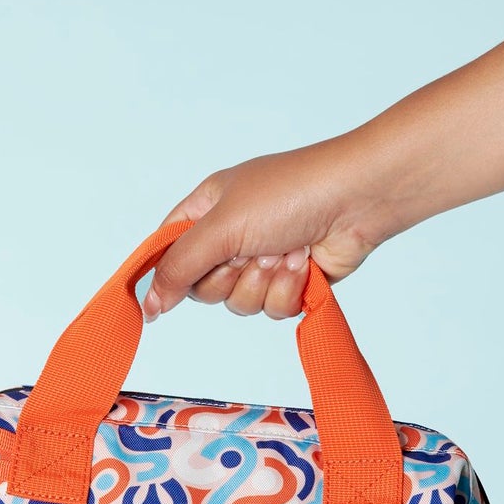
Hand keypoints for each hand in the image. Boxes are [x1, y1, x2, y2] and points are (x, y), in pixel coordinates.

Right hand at [144, 139, 391, 321]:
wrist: (356, 201)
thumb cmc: (289, 195)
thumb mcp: (221, 226)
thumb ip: (179, 266)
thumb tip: (148, 300)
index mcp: (207, 210)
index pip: (168, 251)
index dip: (163, 277)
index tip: (156, 304)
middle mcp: (231, 236)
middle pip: (203, 288)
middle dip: (228, 277)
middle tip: (249, 252)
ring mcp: (262, 260)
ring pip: (239, 303)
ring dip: (262, 282)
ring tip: (284, 251)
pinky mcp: (291, 282)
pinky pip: (272, 308)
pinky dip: (288, 289)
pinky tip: (304, 262)